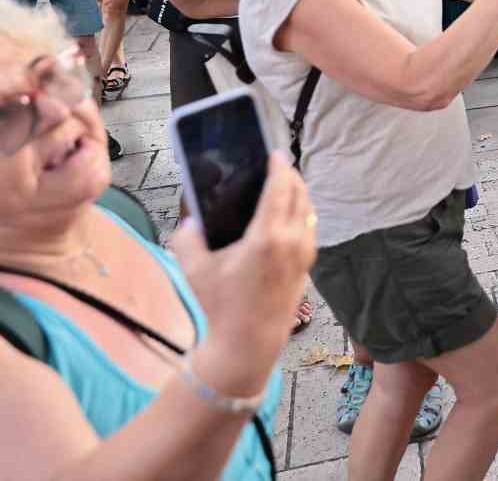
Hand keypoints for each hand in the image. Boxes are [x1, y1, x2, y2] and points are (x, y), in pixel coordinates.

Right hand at [172, 153, 316, 394]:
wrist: (248, 343)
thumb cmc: (221, 305)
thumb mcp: (195, 270)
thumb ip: (187, 238)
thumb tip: (191, 220)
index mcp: (267, 237)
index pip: (280, 189)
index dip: (279, 167)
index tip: (274, 154)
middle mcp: (293, 241)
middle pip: (300, 195)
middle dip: (290, 176)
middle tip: (277, 167)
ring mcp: (304, 254)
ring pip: (309, 211)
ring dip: (299, 194)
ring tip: (283, 187)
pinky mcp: (308, 265)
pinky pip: (310, 228)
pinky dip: (302, 214)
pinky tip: (289, 215)